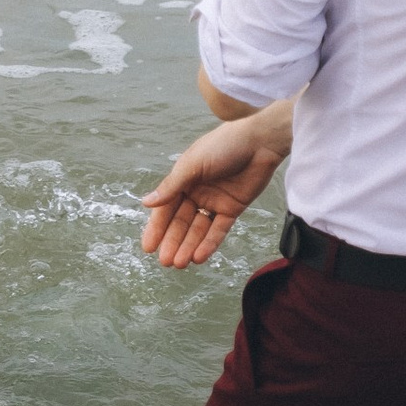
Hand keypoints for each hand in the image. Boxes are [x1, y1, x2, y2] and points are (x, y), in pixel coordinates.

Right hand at [139, 101, 294, 270]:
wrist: (259, 142)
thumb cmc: (222, 146)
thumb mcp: (192, 165)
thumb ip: (172, 187)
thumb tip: (146, 203)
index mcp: (182, 180)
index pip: (166, 208)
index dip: (157, 228)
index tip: (148, 247)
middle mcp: (196, 192)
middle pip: (181, 222)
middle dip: (173, 242)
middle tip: (166, 261)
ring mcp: (214, 202)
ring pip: (198, 229)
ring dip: (189, 246)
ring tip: (180, 263)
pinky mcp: (232, 209)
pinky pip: (218, 230)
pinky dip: (209, 243)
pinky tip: (199, 256)